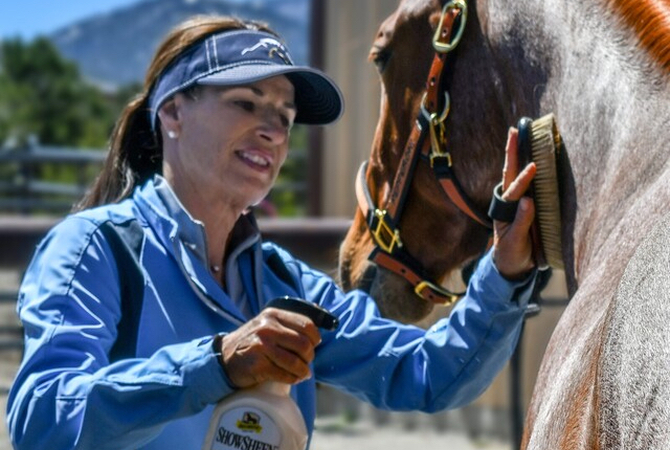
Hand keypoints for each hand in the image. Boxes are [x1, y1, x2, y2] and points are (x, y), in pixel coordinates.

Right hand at [217, 308, 320, 387]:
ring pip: (296, 362)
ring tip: (302, 374)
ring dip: (303, 371)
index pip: (307, 324)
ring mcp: (261, 346)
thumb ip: (288, 324)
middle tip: (306, 362)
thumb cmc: (251, 342)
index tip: (313, 345)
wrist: (223, 357)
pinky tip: (292, 378)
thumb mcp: (267, 324)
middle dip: (309, 357)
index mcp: (273, 314)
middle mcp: (267, 327)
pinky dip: (292, 379)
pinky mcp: (257, 365)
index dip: (315, 338)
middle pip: (304, 344)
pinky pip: (284, 374)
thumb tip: (318, 331)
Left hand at [492, 128, 536, 279]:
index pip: (514, 190)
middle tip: (514, 130)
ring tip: (518, 133)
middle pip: (510, 172)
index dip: (523, 180)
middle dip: (512, 151)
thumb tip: (528, 201)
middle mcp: (510, 200)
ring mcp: (518, 200)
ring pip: (516, 172)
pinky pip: (530, 181)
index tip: (533, 167)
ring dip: (519, 152)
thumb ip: (521, 222)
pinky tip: (535, 150)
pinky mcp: (529, 202)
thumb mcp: (515, 241)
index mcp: (505, 209)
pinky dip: (531, 164)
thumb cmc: (512, 251)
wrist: (512, 263)